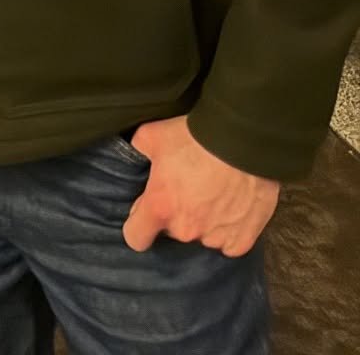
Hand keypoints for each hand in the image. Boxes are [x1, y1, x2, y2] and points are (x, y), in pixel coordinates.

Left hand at [123, 117, 277, 255]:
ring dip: (204, 221)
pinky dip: (229, 230)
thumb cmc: (195, 137)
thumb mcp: (152, 134)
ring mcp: (215, 238)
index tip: (147, 212)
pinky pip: (229, 244)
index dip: (138, 225)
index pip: (136, 238)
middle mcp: (185, 229)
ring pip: (202, 236)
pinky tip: (232, 208)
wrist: (242, 142)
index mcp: (160, 207)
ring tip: (214, 195)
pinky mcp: (241, 241)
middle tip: (187, 189)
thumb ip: (138, 150)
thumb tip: (136, 154)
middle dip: (176, 214)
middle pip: (172, 232)